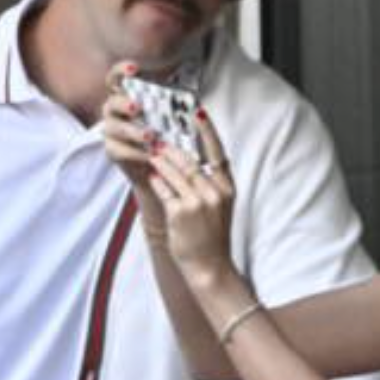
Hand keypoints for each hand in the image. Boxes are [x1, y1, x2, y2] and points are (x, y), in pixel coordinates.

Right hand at [101, 61, 164, 234]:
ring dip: (132, 130)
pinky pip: (119, 149)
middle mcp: (116, 111)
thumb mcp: (175, 121)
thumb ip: (178, 110)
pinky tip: (149, 153)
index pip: (117, 77)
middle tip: (139, 107)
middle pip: (112, 101)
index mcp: (129, 96)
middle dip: (124, 102)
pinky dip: (135, 151)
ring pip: (114, 126)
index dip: (122, 70)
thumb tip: (197, 106)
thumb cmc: (168, 139)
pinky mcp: (112, 150)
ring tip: (150, 135)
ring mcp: (112, 131)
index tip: (134, 69)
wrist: (162, 170)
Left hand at [147, 109, 236, 281]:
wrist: (210, 267)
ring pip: (175, 172)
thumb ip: (210, 183)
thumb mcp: (219, 206)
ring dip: (160, 161)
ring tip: (151, 153)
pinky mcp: (180, 212)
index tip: (198, 112)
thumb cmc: (212, 235)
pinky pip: (164, 189)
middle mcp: (215, 192)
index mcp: (227, 188)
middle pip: (190, 160)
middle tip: (159, 136)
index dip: (208, 131)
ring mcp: (198, 202)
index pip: (218, 153)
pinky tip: (151, 176)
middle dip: (172, 147)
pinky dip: (157, 181)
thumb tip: (193, 158)